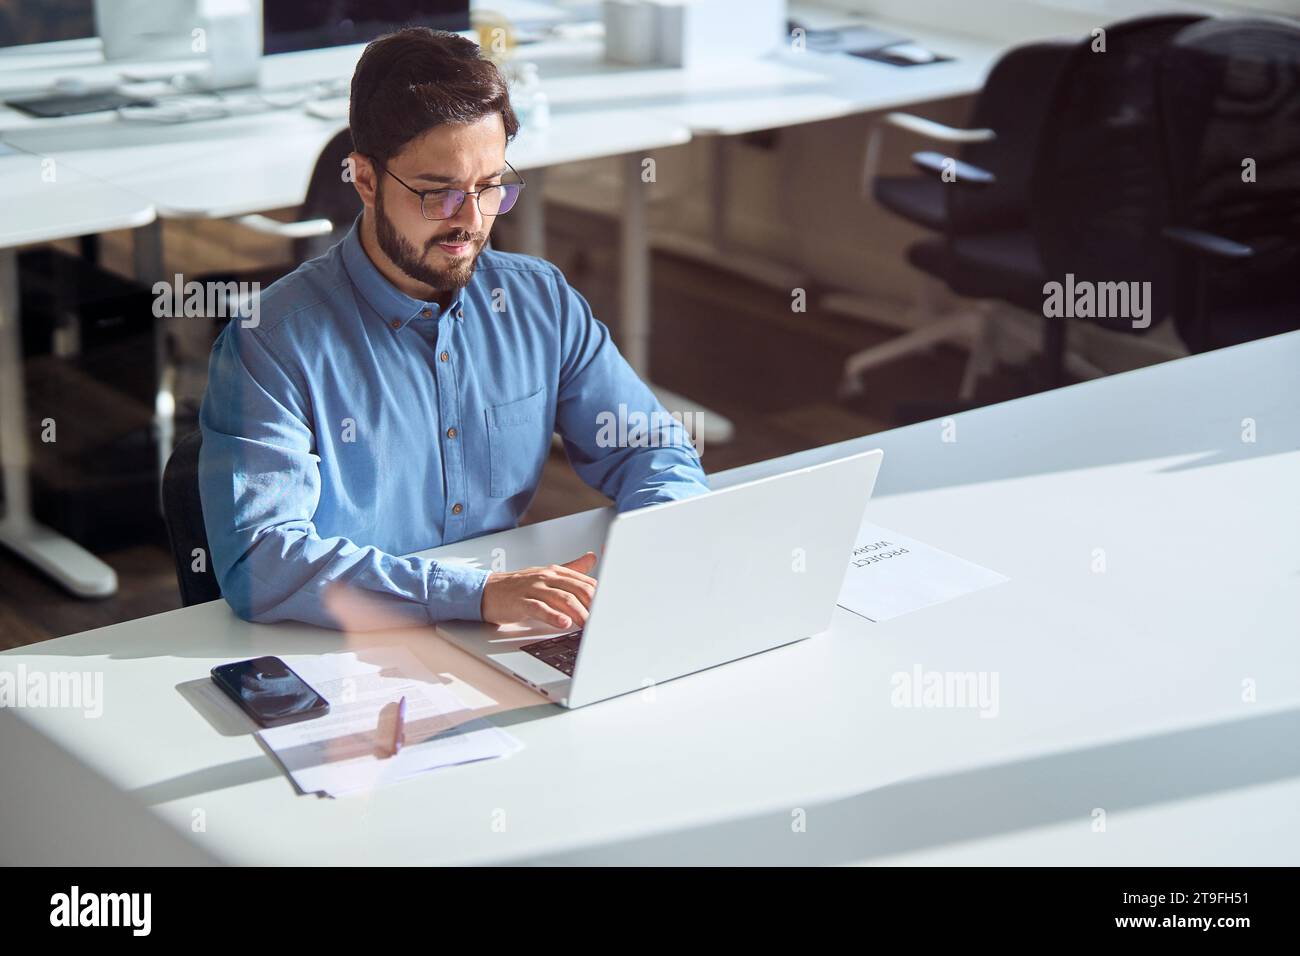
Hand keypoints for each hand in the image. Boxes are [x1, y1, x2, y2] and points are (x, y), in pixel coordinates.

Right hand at [481, 552, 597, 628]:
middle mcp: (546, 577)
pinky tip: (564, 623)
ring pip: (562, 599)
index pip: (586, 582)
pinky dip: (553, 616)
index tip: (610, 609)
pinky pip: (540, 608)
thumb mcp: (547, 574)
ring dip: (579, 613)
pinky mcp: (520, 602)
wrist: (487, 591)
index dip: (601, 597)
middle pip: (578, 589)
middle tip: (604, 620)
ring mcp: (533, 589)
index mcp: (555, 572)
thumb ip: (571, 569)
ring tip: (588, 625)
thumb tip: (592, 558)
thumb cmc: (517, 587)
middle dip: (594, 606)